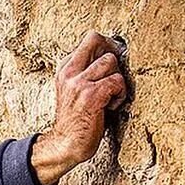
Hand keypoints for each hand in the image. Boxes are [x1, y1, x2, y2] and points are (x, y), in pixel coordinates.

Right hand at [30, 31, 128, 184]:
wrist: (64, 145)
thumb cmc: (75, 120)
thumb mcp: (73, 89)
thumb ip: (85, 71)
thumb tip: (110, 55)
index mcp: (65, 69)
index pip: (90, 39)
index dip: (105, 47)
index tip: (108, 66)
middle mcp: (70, 72)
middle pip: (97, 40)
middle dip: (112, 54)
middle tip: (113, 74)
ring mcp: (79, 83)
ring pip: (111, 61)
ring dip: (117, 78)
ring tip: (110, 95)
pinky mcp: (92, 95)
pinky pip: (117, 81)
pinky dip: (120, 94)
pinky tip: (110, 107)